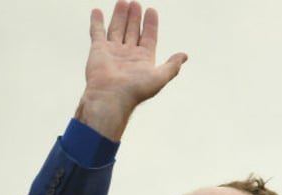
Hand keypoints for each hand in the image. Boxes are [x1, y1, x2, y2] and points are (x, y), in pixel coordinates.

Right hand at [76, 1, 187, 140]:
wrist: (111, 97)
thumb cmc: (135, 90)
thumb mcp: (160, 77)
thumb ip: (172, 66)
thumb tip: (184, 55)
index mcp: (143, 59)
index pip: (148, 36)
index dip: (150, 24)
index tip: (151, 10)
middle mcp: (128, 54)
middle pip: (132, 30)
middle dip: (135, 17)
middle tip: (136, 3)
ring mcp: (113, 51)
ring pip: (117, 28)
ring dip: (120, 16)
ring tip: (123, 2)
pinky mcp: (98, 50)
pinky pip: (97, 32)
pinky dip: (97, 21)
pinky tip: (97, 11)